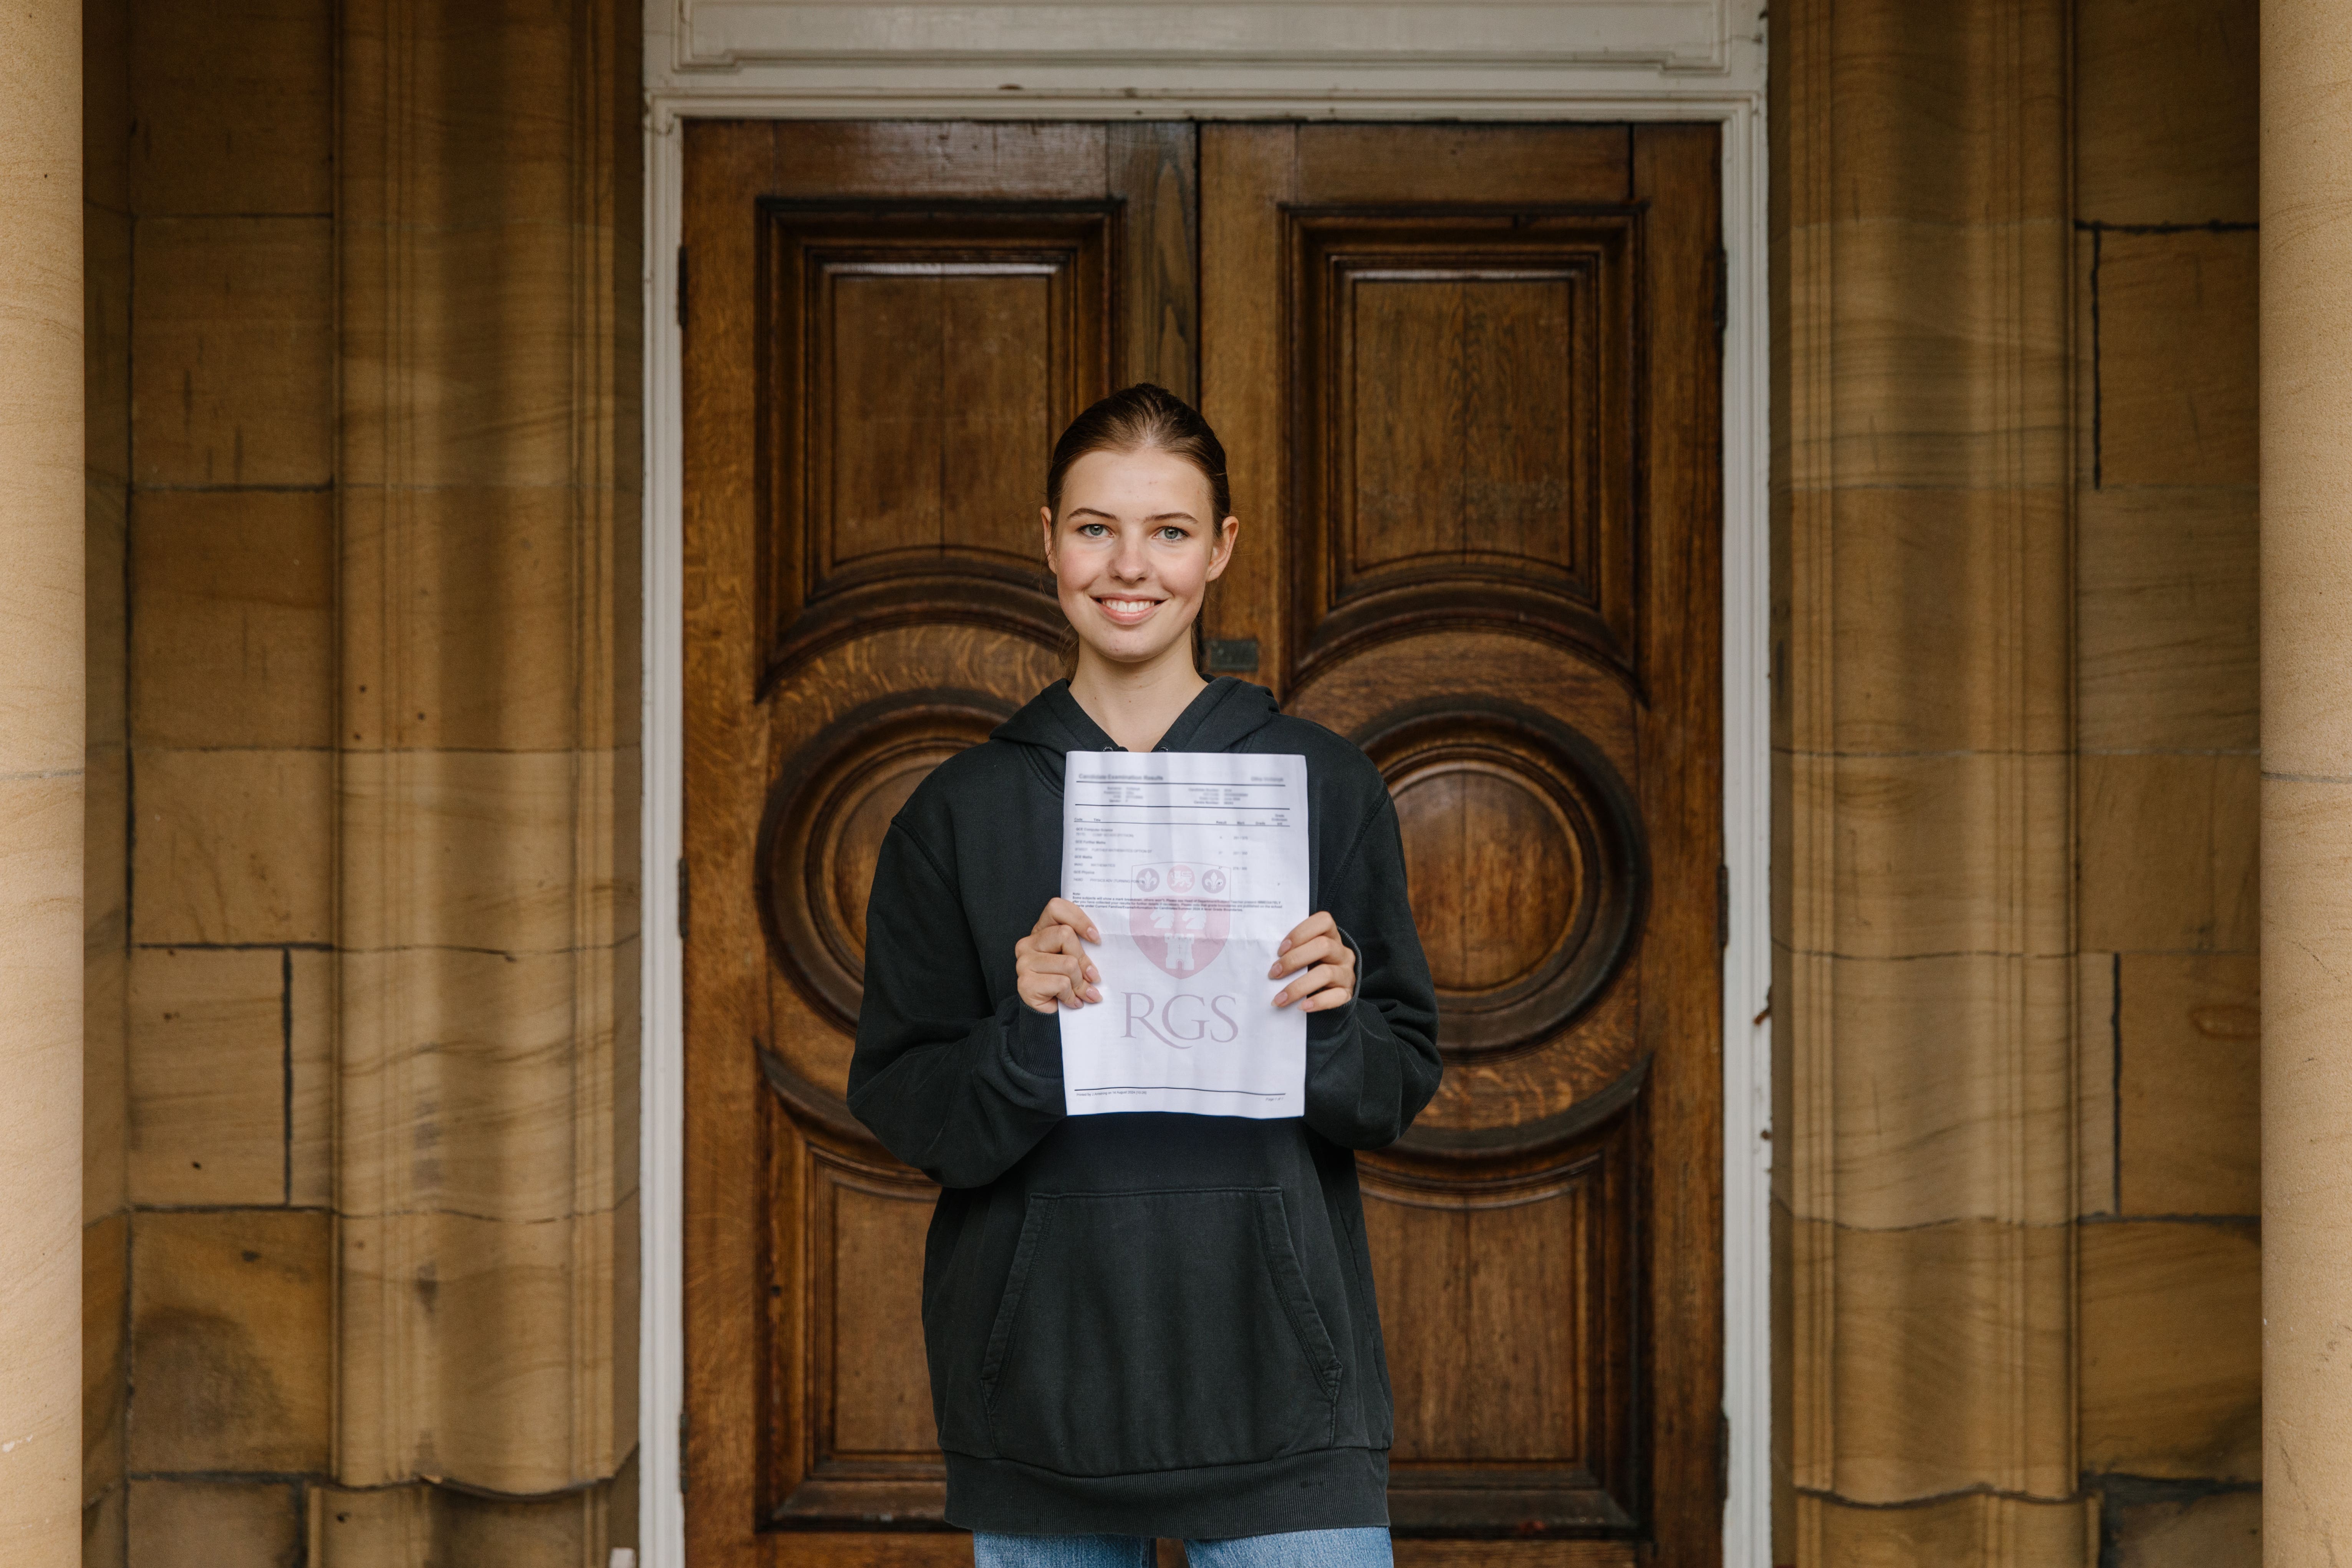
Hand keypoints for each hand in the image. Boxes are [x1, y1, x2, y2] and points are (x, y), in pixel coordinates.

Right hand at [1016, 897, 1101, 1013]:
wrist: (1048, 1013)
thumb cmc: (1065, 982)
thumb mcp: (1074, 959)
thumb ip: (1082, 948)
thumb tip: (1100, 946)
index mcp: (1041, 931)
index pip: (1056, 908)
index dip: (1078, 919)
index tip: (1096, 939)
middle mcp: (1028, 943)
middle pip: (1065, 935)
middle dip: (1084, 960)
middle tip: (1093, 977)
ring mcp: (1024, 963)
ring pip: (1068, 963)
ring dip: (1080, 983)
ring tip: (1082, 993)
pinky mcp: (1025, 983)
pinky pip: (1061, 984)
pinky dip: (1071, 995)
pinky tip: (1070, 1001)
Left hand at [1270, 911, 1354, 1012]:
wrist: (1330, 994)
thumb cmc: (1310, 968)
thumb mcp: (1304, 954)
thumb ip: (1293, 950)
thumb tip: (1266, 957)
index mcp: (1331, 936)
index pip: (1324, 921)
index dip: (1301, 932)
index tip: (1280, 949)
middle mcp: (1342, 952)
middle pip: (1323, 946)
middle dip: (1294, 960)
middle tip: (1273, 973)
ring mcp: (1347, 973)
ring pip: (1326, 973)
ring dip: (1298, 986)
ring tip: (1279, 999)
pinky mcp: (1347, 994)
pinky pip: (1336, 996)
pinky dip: (1317, 1002)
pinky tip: (1301, 1007)